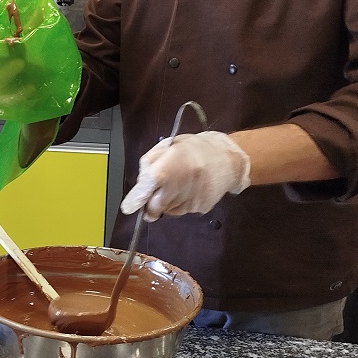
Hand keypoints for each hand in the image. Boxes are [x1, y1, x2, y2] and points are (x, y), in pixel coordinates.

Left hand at [120, 131, 250, 219]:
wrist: (229, 159)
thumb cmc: (196, 149)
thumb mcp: (168, 146)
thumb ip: (150, 164)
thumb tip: (140, 184)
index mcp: (169, 168)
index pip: (146, 189)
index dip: (135, 199)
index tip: (129, 207)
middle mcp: (180, 187)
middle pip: (155, 206)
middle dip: (151, 203)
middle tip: (158, 189)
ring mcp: (191, 200)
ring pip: (168, 211)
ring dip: (168, 201)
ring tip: (180, 183)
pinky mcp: (201, 208)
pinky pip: (183, 210)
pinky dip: (182, 203)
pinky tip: (190, 189)